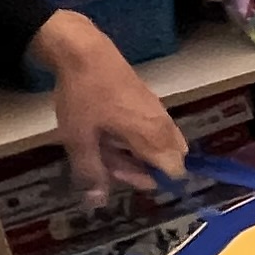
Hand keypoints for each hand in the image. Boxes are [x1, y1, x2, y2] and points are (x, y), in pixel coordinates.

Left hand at [30, 8, 186, 206]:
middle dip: (146, 168)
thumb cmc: (83, 96)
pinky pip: (155, 128)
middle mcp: (163, 125)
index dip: (152, 181)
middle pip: (173, 157)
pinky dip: (139, 137)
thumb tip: (98, 203)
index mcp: (152, 136)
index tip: (122, 176)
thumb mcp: (79, 139)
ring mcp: (158, 110)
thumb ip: (92, 172)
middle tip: (111, 162)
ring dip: (140, 152)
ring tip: (106, 146)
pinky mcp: (149, 100)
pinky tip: (111, 131)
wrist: (84, 51)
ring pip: (164, 142)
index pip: (175, 170)